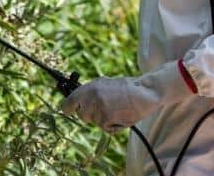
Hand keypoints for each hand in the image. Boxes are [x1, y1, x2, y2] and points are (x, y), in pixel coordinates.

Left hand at [59, 61, 191, 131]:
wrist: (145, 92)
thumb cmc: (127, 88)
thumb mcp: (105, 84)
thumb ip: (91, 92)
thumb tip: (77, 100)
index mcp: (89, 88)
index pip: (68, 103)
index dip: (68, 109)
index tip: (69, 111)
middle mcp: (90, 98)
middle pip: (82, 116)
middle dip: (91, 115)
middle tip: (105, 108)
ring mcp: (97, 110)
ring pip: (95, 123)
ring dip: (104, 120)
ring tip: (117, 109)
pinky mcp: (106, 120)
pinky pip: (106, 129)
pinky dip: (114, 126)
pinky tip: (122, 116)